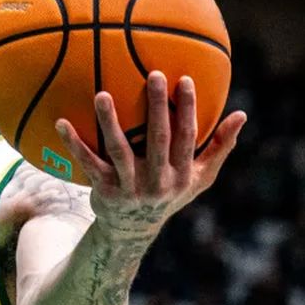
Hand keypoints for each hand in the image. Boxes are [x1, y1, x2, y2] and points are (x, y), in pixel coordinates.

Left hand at [53, 71, 245, 239]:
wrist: (132, 230)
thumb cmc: (170, 193)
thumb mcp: (199, 177)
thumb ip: (220, 147)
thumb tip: (242, 115)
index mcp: (182, 173)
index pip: (186, 136)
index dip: (187, 109)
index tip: (184, 79)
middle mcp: (157, 181)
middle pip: (157, 139)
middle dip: (157, 107)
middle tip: (153, 75)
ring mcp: (129, 186)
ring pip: (119, 150)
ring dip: (110, 122)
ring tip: (102, 95)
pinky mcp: (104, 190)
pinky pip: (88, 163)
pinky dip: (74, 143)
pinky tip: (62, 122)